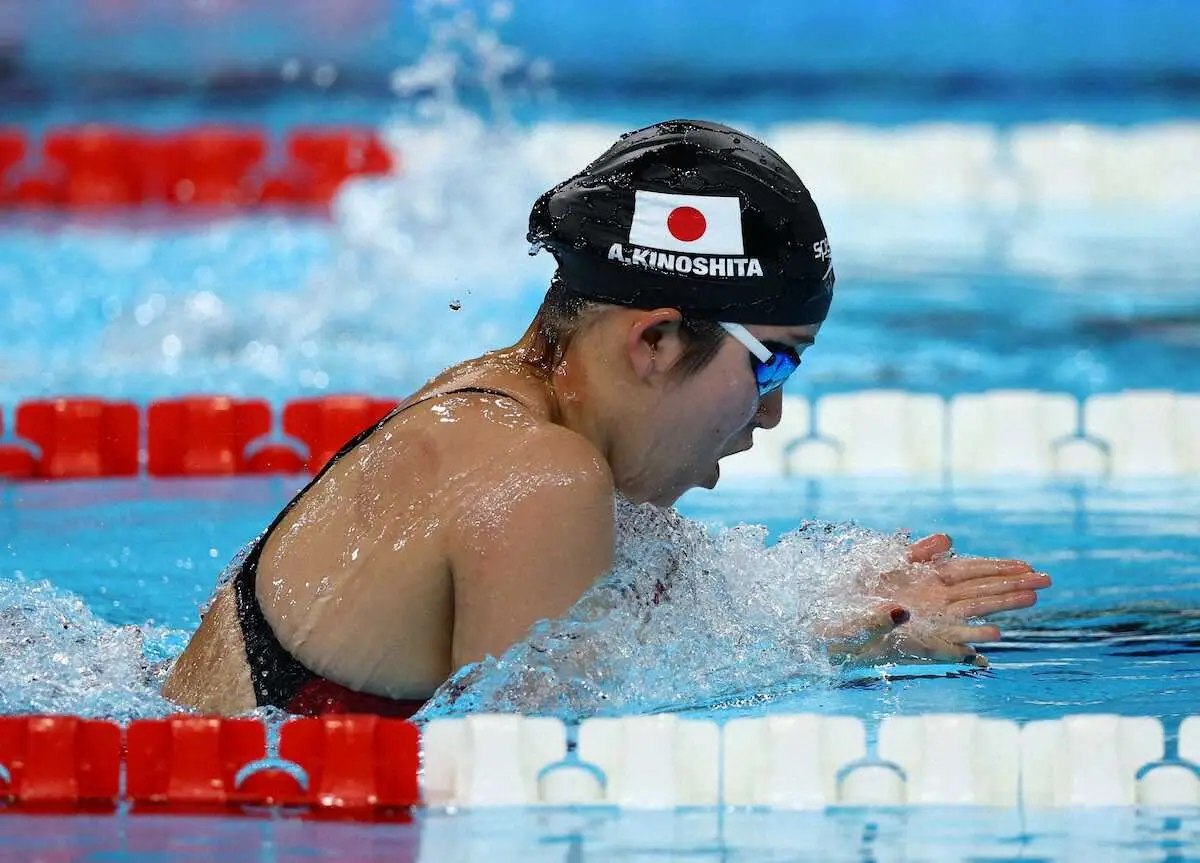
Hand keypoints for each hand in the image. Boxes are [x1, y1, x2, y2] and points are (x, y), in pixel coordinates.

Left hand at [825, 532, 1050, 667]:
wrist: (822, 629)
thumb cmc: (848, 596)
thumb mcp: (880, 564)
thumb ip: (914, 553)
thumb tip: (948, 540)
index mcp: (926, 577)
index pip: (970, 569)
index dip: (997, 567)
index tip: (1026, 565)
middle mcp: (934, 599)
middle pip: (980, 589)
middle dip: (1012, 584)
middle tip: (1047, 580)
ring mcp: (930, 621)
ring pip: (973, 610)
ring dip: (1002, 605)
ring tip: (1032, 599)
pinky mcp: (920, 644)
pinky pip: (952, 641)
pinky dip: (972, 637)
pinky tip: (995, 635)